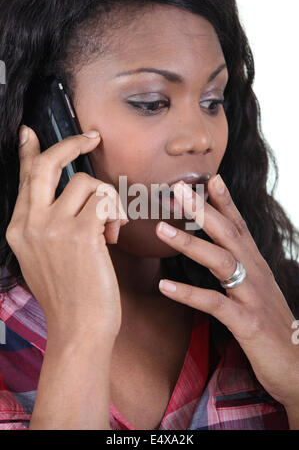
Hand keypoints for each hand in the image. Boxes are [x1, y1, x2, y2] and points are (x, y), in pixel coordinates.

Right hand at [6, 126, 127, 341]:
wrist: (80, 329)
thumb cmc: (70, 294)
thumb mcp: (45, 257)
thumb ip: (48, 224)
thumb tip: (72, 196)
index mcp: (19, 228)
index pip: (24, 179)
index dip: (29, 151)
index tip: (29, 133)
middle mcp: (30, 223)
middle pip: (47, 164)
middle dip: (72, 144)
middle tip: (91, 137)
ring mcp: (53, 227)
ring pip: (87, 183)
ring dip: (107, 199)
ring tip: (110, 227)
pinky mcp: (80, 233)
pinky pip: (105, 200)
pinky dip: (115, 213)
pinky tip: (114, 236)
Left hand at [156, 175, 298, 408]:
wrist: (298, 366)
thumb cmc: (271, 325)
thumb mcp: (256, 291)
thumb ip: (239, 270)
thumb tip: (219, 253)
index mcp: (257, 265)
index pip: (240, 226)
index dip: (226, 201)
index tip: (209, 178)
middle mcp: (256, 274)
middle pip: (228, 234)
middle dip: (204, 209)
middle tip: (179, 189)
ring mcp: (253, 296)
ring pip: (220, 261)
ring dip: (190, 243)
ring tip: (161, 229)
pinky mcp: (247, 322)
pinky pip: (214, 304)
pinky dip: (188, 293)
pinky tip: (164, 286)